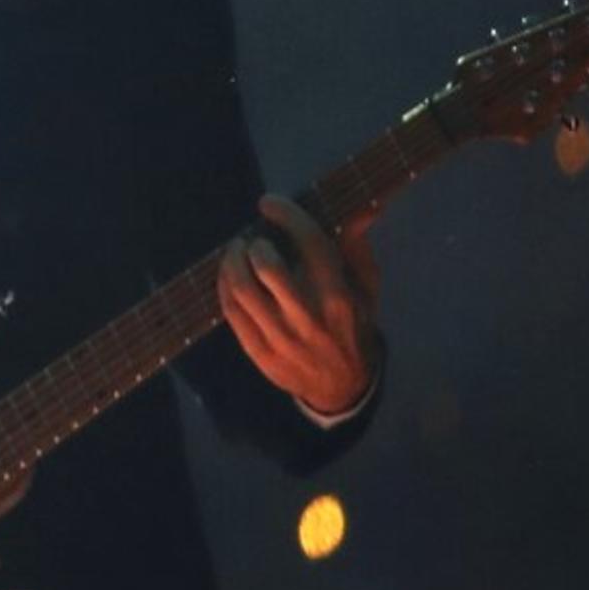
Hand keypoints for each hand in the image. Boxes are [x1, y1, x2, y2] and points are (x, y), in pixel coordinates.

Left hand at [218, 195, 383, 415]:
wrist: (341, 387)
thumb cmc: (352, 325)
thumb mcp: (364, 288)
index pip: (310, 244)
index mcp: (338, 296)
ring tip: (236, 250)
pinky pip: (231, 311)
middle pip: (267, 266)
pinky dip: (224, 285)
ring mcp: (281, 338)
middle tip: (253, 237)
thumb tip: (363, 207)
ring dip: (232, 260)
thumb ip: (356, 247)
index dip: (287, 215)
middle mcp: (308, 317)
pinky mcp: (259, 353)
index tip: (269, 202)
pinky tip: (229, 274)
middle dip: (254, 243)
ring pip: (241, 289)